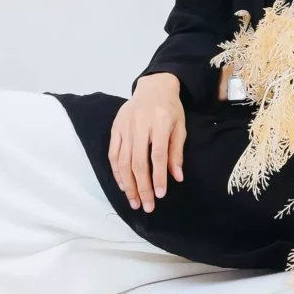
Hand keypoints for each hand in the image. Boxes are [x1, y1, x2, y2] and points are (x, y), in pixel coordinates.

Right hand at [108, 73, 186, 211]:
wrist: (153, 87)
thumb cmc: (170, 109)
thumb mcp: (180, 127)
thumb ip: (176, 152)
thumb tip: (177, 178)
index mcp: (160, 122)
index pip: (157, 154)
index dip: (158, 176)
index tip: (160, 195)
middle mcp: (140, 124)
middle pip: (138, 161)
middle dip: (142, 187)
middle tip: (147, 206)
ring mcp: (125, 126)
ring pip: (123, 160)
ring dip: (128, 184)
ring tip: (134, 201)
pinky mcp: (115, 128)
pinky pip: (113, 154)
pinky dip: (116, 172)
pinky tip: (123, 185)